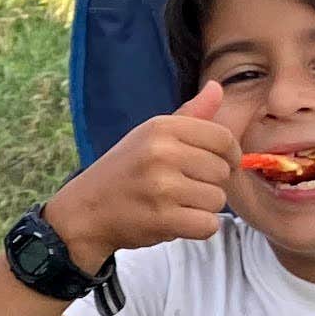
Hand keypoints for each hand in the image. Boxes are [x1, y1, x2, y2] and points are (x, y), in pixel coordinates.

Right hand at [41, 80, 239, 266]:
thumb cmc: (123, 171)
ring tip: (174, 204)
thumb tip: (217, 87)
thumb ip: (189, 114)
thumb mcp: (150, 135)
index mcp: (161, 127)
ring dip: (201, 208)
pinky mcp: (163, 218)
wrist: (84, 210)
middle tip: (181, 188)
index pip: (223, 138)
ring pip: (217, 200)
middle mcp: (162, 152)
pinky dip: (197, 228)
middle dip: (209, 184)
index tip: (218, 166)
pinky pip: (208, 225)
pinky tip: (176, 222)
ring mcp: (162, 186)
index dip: (230, 156)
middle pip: (222, 171)